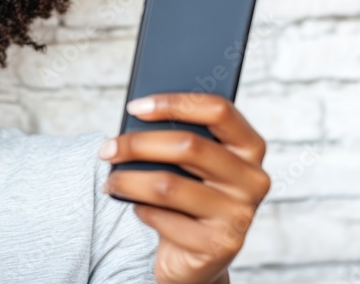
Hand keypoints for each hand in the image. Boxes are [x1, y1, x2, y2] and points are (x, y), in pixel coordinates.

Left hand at [99, 92, 269, 283]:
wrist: (196, 255)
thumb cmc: (188, 193)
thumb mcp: (189, 162)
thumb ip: (178, 137)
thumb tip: (137, 118)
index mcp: (250, 147)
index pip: (219, 110)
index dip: (174, 103)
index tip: (134, 107)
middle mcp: (253, 179)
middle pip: (189, 146)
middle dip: (137, 144)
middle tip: (106, 149)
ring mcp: (239, 214)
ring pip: (169, 185)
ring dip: (129, 181)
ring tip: (110, 181)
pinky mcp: (220, 245)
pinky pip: (166, 219)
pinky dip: (142, 210)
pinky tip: (137, 208)